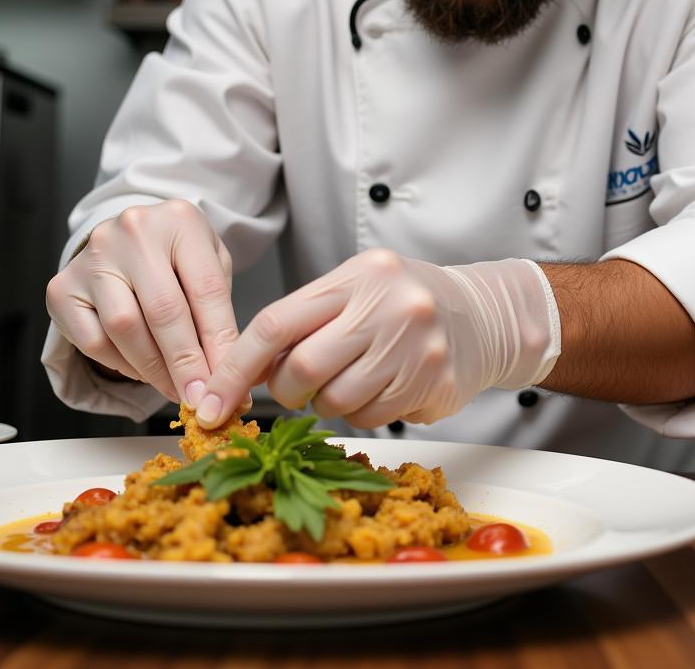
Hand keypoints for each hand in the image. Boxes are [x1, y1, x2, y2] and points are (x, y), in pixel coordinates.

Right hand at [45, 200, 237, 404]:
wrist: (131, 235)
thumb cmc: (178, 253)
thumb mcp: (210, 264)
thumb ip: (219, 310)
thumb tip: (230, 372)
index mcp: (180, 221)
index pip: (205, 290)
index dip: (217, 342)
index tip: (226, 382)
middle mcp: (132, 232)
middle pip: (162, 311)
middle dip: (185, 364)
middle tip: (200, 397)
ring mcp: (91, 257)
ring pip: (124, 329)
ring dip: (154, 369)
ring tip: (176, 388)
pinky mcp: (62, 287)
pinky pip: (93, 341)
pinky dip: (122, 364)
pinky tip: (142, 369)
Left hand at [193, 249, 559, 428]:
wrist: (483, 316)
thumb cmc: (404, 302)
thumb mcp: (357, 290)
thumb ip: (305, 321)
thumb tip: (243, 370)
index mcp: (358, 276)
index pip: (278, 323)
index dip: (236, 368)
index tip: (211, 402)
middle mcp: (387, 306)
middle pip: (303, 368)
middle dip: (286, 390)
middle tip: (296, 387)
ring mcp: (414, 347)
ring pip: (335, 402)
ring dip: (328, 402)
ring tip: (353, 379)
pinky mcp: (433, 383)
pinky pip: (371, 418)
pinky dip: (365, 413)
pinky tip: (385, 388)